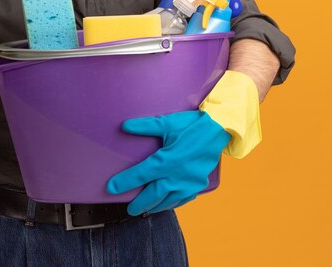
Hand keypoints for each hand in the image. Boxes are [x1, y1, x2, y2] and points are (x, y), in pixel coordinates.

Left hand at [106, 111, 230, 215]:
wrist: (219, 130)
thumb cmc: (192, 125)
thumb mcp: (167, 122)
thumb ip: (145, 126)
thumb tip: (125, 126)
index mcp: (168, 160)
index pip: (141, 174)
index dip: (125, 182)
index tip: (111, 188)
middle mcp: (178, 175)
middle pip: (154, 194)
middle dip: (140, 203)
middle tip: (130, 209)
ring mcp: (190, 182)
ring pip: (169, 200)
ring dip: (156, 206)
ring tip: (145, 209)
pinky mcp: (198, 184)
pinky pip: (183, 199)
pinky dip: (172, 204)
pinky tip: (167, 204)